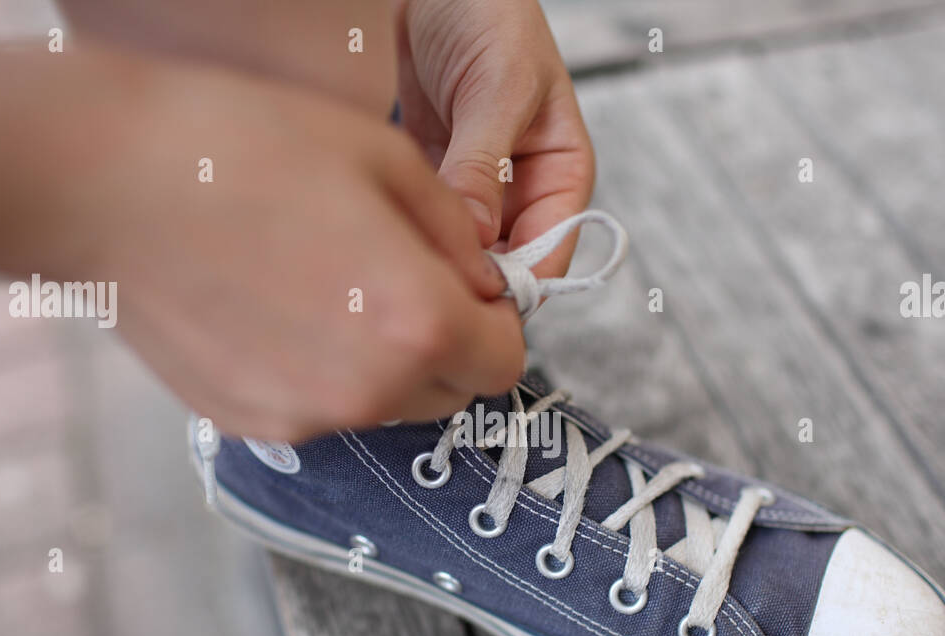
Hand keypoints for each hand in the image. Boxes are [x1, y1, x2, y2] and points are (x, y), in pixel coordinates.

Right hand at [0, 44, 525, 439]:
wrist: (104, 183)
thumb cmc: (242, 149)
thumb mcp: (386, 161)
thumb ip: (458, 236)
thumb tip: (485, 284)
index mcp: (419, 324)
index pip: (505, 361)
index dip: (495, 321)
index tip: (467, 289)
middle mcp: (368, 392)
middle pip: (449, 393)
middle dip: (443, 346)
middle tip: (395, 280)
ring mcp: (304, 418)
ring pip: (383, 406)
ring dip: (380, 362)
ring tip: (322, 288)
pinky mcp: (248, 423)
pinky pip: (317, 411)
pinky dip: (316, 375)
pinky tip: (272, 311)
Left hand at [397, 0, 595, 278]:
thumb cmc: (489, 11)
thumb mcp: (497, 87)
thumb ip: (484, 165)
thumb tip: (473, 238)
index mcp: (561, 173)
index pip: (547, 250)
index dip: (515, 282)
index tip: (470, 297)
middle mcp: (523, 189)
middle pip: (501, 261)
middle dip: (467, 277)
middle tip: (421, 287)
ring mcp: (477, 188)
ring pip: (460, 248)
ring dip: (433, 257)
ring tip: (396, 262)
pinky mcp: (435, 178)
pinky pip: (425, 221)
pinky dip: (409, 231)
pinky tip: (382, 237)